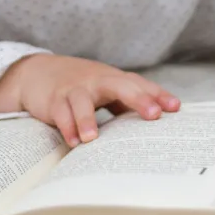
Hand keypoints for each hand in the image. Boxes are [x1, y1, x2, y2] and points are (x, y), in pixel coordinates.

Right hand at [0, 54, 180, 146]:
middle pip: (120, 85)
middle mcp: (97, 81)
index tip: (176, 107)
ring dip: (88, 119)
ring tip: (93, 139)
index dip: (158, 95)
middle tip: (154, 115)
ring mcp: (74, 90)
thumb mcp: (106, 88)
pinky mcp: (54, 100)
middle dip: (139, 99)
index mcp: (113, 79)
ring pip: (82, 101)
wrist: (39, 72)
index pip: (140, 84)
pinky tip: (73, 142)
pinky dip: (67, 127)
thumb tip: (157, 121)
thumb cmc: (82, 85)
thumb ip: (127, 101)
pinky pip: (60, 114)